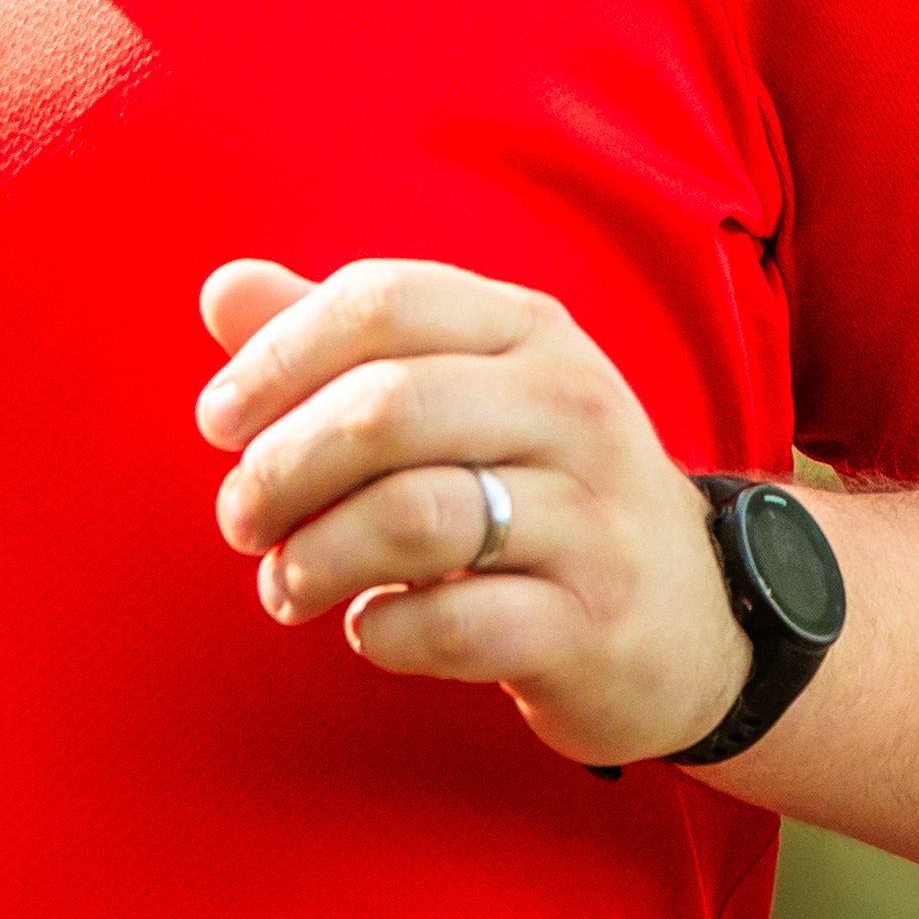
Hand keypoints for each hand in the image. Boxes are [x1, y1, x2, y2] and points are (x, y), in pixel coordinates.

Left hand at [194, 257, 746, 769]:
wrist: (698, 616)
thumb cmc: (545, 489)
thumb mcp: (462, 393)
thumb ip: (345, 343)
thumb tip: (223, 288)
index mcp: (528, 330)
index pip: (381, 300)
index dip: (277, 357)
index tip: (220, 422)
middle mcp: (571, 407)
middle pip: (386, 408)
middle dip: (280, 468)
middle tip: (239, 520)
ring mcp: (591, 518)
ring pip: (415, 516)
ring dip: (317, 556)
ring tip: (287, 586)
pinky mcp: (592, 626)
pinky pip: (459, 621)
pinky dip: (386, 630)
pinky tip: (369, 629)